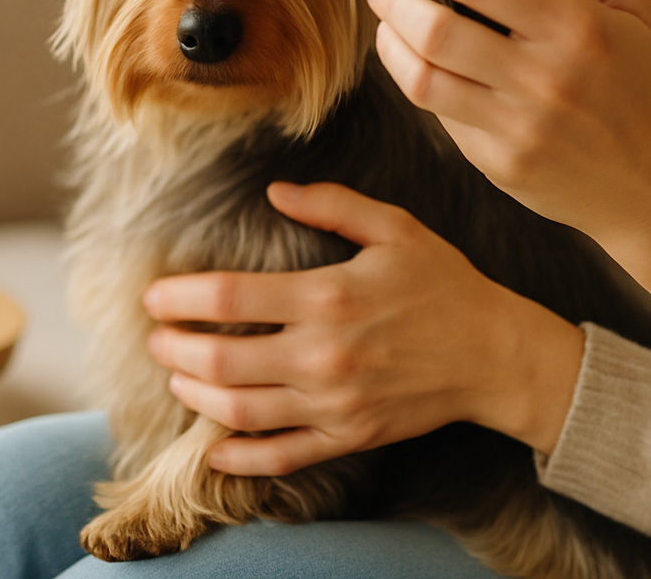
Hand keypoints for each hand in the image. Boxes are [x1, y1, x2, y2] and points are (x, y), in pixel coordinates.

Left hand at [143, 182, 582, 475]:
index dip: (179, 297)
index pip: (229, 299)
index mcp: (328, 296)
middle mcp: (323, 355)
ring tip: (175, 378)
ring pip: (240, 412)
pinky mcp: (349, 437)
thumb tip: (274, 191)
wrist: (497, 355)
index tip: (153, 296)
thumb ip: (330, 203)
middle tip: (154, 338)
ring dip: (194, 397)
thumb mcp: (393, 226)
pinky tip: (212, 449)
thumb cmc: (443, 284)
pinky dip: (240, 458)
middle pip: (221, 362)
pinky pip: (282, 456)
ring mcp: (334, 404)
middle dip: (173, 350)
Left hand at [365, 0, 650, 337]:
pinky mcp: (494, 161)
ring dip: (388, 40)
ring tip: (388, 16)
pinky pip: (436, 111)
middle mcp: (543, 80)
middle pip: (434, 29)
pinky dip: (416, 78)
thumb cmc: (636, 80)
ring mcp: (515, 127)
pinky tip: (420, 59)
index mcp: (577, 28)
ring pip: (420, 77)